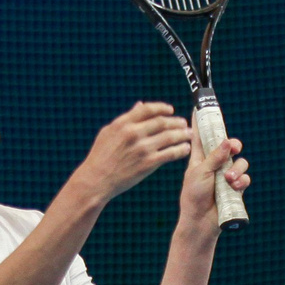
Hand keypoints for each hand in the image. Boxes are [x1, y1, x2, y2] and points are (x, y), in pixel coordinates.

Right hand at [72, 102, 194, 203]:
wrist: (96, 180)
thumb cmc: (100, 156)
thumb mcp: (108, 132)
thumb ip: (126, 118)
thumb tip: (140, 105)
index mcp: (123, 124)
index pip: (147, 110)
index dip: (162, 108)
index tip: (170, 110)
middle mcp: (134, 134)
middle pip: (162, 122)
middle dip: (176, 121)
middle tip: (184, 123)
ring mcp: (142, 149)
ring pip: (169, 137)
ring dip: (182, 134)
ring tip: (189, 134)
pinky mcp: (148, 163)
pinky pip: (170, 154)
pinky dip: (180, 150)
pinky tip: (185, 149)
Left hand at [178, 131, 248, 230]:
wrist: (201, 221)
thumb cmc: (194, 196)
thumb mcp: (200, 173)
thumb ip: (215, 157)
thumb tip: (228, 142)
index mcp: (200, 158)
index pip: (200, 136)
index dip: (200, 123)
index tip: (199, 107)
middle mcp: (214, 164)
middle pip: (228, 146)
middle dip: (234, 145)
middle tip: (235, 147)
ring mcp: (226, 176)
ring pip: (240, 162)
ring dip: (237, 169)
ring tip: (229, 179)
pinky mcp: (235, 187)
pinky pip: (245, 178)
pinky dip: (242, 181)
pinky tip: (235, 187)